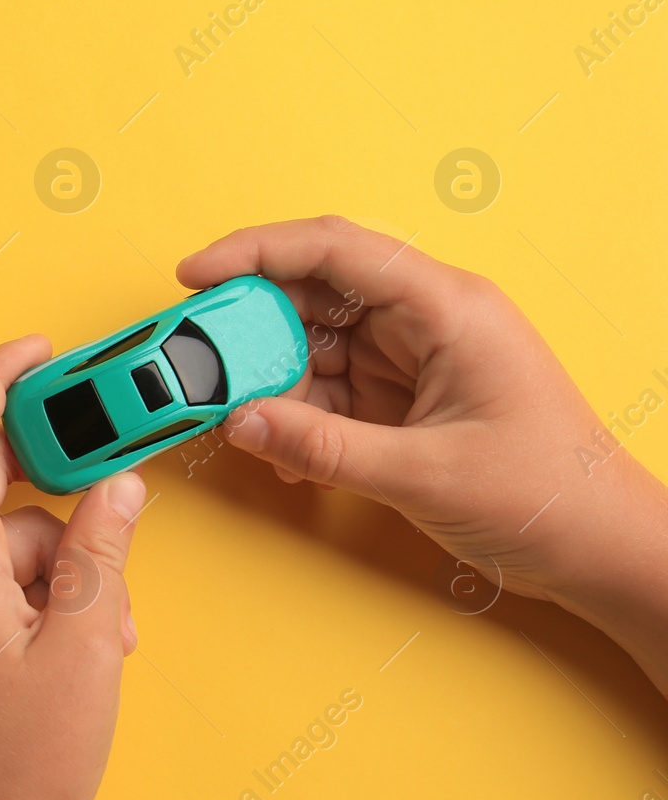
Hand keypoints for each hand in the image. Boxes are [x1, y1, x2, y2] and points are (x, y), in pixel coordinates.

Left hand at [0, 335, 146, 799]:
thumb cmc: (22, 765)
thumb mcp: (86, 643)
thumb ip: (102, 551)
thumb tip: (118, 487)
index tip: (38, 350)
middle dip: (61, 501)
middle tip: (113, 506)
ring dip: (61, 567)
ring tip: (106, 633)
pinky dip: (34, 595)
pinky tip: (78, 646)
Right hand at [178, 215, 667, 690]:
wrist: (603, 551)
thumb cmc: (550, 497)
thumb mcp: (423, 474)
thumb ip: (323, 447)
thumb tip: (243, 423)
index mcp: (448, 308)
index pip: (336, 248)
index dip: (257, 251)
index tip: (196, 275)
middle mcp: (428, 320)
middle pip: (315, 292)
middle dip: (253, 326)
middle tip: (202, 363)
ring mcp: (415, 358)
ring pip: (315, 343)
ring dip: (273, 381)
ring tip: (247, 422)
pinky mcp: (406, 396)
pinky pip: (330, 388)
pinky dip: (298, 415)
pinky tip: (286, 449)